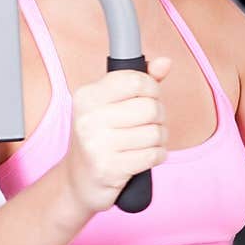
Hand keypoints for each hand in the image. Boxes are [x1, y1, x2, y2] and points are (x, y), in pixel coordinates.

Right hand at [64, 56, 170, 214]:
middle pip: (150, 108)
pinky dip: (157, 156)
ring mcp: (97, 144)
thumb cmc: (100, 138)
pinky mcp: (109, 168)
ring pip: (155, 133)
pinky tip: (145, 156)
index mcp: (87, 96)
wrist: (79, 182)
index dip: (152, 88)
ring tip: (145, 142)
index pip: (136, 80)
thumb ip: (139, 82)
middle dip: (159, 117)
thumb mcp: (111, 105)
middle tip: (149, 124)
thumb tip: (165, 62)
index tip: (149, 97)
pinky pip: (153, 155)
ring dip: (159, 139)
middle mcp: (88, 118)